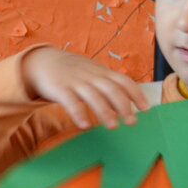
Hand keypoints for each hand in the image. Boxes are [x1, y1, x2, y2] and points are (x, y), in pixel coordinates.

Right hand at [23, 47, 149, 129]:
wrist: (42, 61)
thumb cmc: (72, 71)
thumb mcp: (92, 73)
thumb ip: (108, 87)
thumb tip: (126, 107)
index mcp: (101, 72)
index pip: (123, 80)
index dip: (136, 94)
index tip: (145, 108)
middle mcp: (91, 76)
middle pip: (111, 89)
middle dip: (123, 105)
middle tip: (132, 122)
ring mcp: (75, 82)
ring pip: (93, 96)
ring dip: (104, 111)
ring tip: (112, 126)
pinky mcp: (60, 89)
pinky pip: (70, 101)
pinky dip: (78, 113)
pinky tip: (84, 125)